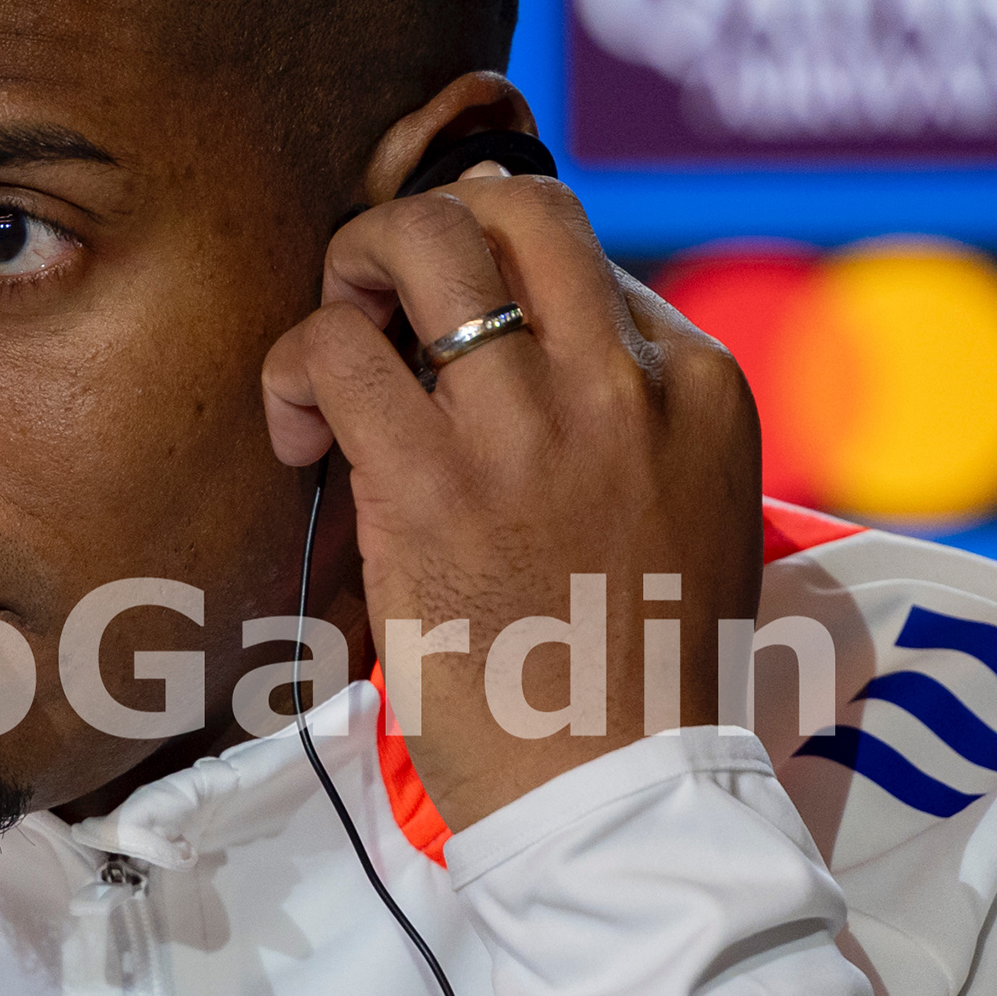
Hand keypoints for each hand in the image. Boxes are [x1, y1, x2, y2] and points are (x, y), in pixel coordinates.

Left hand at [259, 165, 760, 828]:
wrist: (619, 789)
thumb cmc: (639, 671)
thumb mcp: (695, 513)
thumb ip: (634, 422)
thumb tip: (528, 354)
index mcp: (701, 385)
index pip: (584, 259)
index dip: (502, 282)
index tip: (457, 348)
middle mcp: (623, 381)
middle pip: (518, 206)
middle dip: (431, 226)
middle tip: (383, 299)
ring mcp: (530, 422)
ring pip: (422, 240)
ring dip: (352, 268)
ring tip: (334, 347)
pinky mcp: (433, 481)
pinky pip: (337, 349)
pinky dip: (296, 367)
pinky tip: (295, 430)